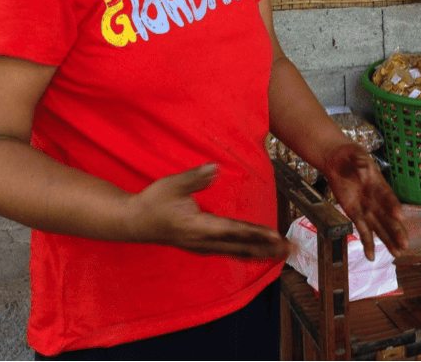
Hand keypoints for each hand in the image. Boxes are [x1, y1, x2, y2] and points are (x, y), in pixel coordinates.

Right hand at [124, 164, 292, 259]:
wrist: (133, 222)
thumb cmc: (152, 202)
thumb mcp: (172, 184)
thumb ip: (196, 177)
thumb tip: (215, 168)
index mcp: (197, 226)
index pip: (233, 230)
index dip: (255, 233)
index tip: (275, 235)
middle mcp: (202, 241)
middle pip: (240, 246)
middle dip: (266, 248)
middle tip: (288, 248)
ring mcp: (201, 247)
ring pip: (235, 252)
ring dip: (259, 253)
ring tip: (280, 253)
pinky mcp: (200, 247)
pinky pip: (228, 252)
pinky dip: (246, 253)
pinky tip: (256, 253)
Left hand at [322, 143, 406, 260]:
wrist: (336, 159)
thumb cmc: (349, 154)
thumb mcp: (355, 152)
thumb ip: (359, 159)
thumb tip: (363, 165)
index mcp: (378, 183)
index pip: (388, 196)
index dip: (394, 206)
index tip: (401, 217)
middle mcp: (375, 198)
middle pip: (387, 217)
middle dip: (396, 231)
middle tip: (405, 245)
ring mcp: (365, 207)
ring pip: (378, 227)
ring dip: (388, 240)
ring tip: (398, 254)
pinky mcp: (354, 213)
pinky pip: (362, 229)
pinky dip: (367, 242)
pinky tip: (371, 256)